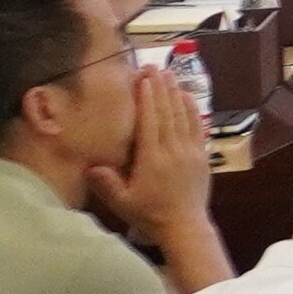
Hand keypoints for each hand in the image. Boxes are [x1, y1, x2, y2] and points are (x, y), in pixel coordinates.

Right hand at [86, 65, 216, 228]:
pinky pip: (198, 126)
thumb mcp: (122, 203)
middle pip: (167, 112)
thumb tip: (90, 165)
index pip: (150, 121)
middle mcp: (174, 150)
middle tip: (154, 66)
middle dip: (160, 87)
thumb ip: (106, 184)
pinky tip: (188, 96)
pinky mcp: (202, 155)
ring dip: (176, 93)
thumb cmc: (150, 215)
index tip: (143, 78)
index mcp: (153, 159)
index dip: (147, 98)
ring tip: (169, 73)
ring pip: (183, 115)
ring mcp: (191, 151)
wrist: (185, 227)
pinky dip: (193, 109)